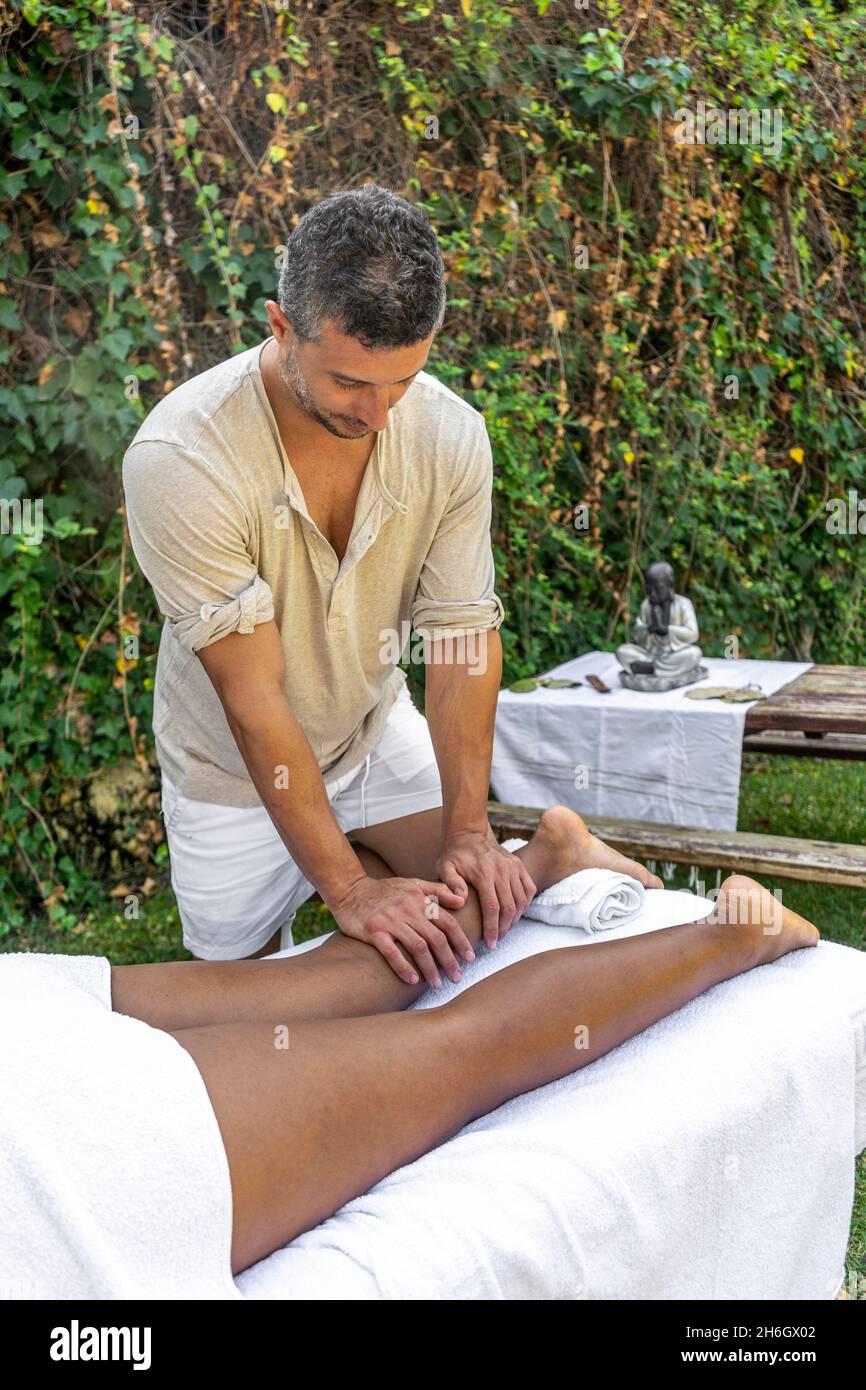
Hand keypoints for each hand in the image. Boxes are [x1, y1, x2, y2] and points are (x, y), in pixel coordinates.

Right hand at [330, 874, 472, 988]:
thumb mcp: (413, 883)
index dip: (461, 941)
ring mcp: (390, 921)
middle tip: (457, 977)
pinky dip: (404, 967)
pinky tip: (413, 980)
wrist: (350, 890)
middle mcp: (408, 910)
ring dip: (431, 968)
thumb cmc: (384, 890)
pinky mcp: (374, 931)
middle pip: (436, 938)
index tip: (470, 958)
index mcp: (420, 900)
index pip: (448, 922)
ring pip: (418, 947)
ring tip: (438, 984)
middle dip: (450, 960)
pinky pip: (392, 952)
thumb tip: (463, 900)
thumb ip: (438, 891)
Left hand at [437, 826, 535, 951]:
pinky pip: (529, 889)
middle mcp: (502, 870)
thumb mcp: (445, 867)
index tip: (489, 944)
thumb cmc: (454, 855)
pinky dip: (525, 904)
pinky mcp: (519, 865)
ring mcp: (513, 867)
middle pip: (509, 907)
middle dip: (504, 929)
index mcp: (484, 873)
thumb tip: (461, 900)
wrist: (468, 834)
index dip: (492, 928)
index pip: (493, 907)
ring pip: (521, 901)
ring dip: (515, 920)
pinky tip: (516, 914)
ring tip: (504, 931)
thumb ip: (450, 883)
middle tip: (496, 941)